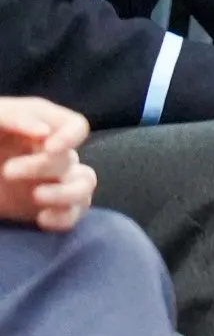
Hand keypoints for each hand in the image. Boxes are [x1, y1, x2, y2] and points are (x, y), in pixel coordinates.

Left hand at [0, 98, 95, 231]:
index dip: (71, 137)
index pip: (78, 127)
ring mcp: (55, 183)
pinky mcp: (48, 209)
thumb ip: (17, 116)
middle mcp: (57, 155)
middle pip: (70, 159)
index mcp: (48, 128)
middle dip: (41, 166)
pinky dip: (64, 218)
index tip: (49, 147)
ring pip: (85, 187)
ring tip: (36, 196)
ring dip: (65, 193)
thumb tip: (44, 132)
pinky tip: (41, 219)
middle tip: (7, 171)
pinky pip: (73, 215)